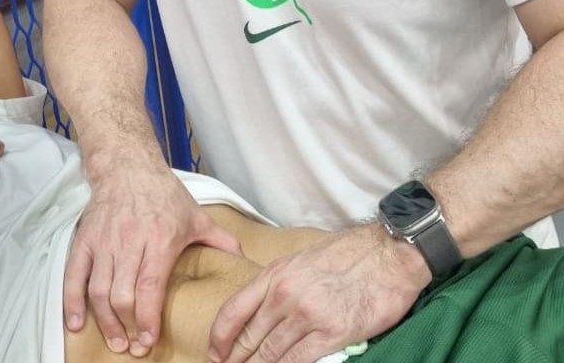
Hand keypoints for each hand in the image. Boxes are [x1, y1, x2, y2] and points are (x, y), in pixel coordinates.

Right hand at [64, 163, 241, 356]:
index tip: (148, 341)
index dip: (148, 318)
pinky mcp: (85, 239)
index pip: (150, 285)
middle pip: (122, 294)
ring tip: (115, 340)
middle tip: (132, 347)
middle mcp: (130, 241)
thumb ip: (220, 240)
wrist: (129, 167)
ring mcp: (105, 241)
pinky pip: (74, 275)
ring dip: (104, 321)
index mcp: (160, 238)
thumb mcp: (196, 216)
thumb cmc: (164, 193)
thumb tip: (244, 260)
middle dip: (126, 327)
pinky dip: (72, 302)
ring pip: (99, 289)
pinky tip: (77, 323)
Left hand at [209, 222, 431, 362]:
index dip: (220, 338)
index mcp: (277, 273)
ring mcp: (308, 314)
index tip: (215, 354)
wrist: (389, 252)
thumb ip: (283, 282)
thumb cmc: (351, 252)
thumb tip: (265, 306)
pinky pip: (298, 360)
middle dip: (236, 360)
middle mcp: (286, 294)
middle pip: (249, 337)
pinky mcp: (332, 332)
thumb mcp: (305, 258)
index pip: (234, 310)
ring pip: (270, 353)